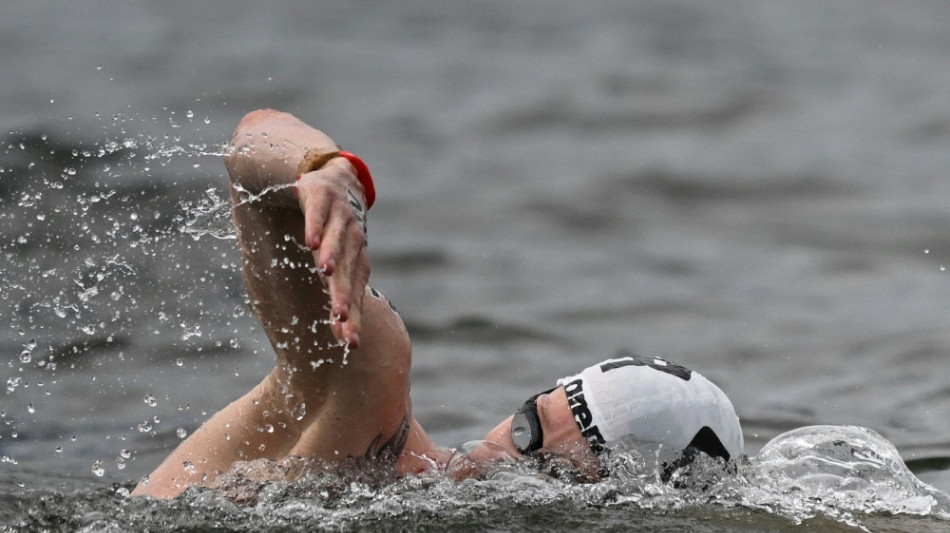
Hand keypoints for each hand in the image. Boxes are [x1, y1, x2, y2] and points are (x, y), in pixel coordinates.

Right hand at [296, 158, 369, 347]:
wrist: (329, 178)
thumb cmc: (332, 230)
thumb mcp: (336, 261)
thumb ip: (337, 291)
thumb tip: (338, 332)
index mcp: (356, 261)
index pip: (354, 295)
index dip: (352, 318)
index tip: (349, 343)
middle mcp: (353, 241)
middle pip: (347, 273)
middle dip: (343, 295)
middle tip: (338, 317)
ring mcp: (339, 217)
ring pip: (335, 240)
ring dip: (331, 256)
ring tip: (325, 273)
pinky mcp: (322, 197)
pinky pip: (317, 213)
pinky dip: (314, 226)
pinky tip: (309, 241)